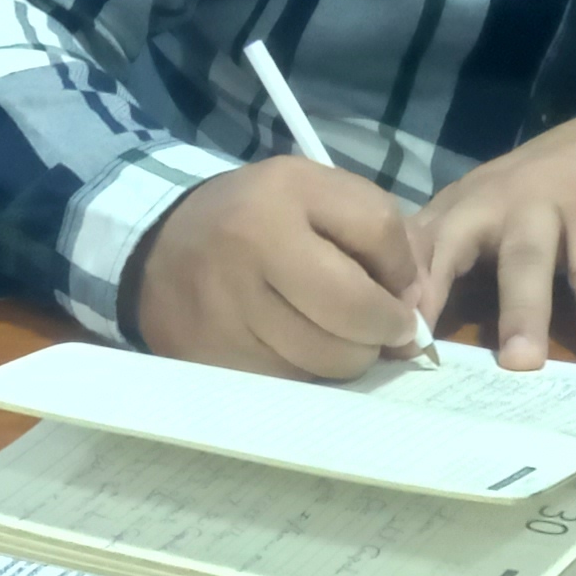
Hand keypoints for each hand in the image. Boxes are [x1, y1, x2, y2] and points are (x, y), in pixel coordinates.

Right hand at [126, 156, 424, 379]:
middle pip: (357, 310)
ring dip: (350, 355)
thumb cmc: (255, 219)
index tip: (397, 284)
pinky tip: (296, 349)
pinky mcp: (216, 362)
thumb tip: (418, 300)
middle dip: (384, 327)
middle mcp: (251, 250)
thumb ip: (376, 228)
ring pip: (330, 359)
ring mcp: (229, 312)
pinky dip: (309, 374)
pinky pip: (294, 384)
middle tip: (380, 326)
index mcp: (283, 194)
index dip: (403, 267)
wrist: (157, 253)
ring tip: (334, 334)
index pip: (379, 233)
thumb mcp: (310, 191)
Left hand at [407, 109, 575, 370]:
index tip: (384, 345)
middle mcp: (492, 202)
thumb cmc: (546, 193)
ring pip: (526, 259)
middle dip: (434, 293)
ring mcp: (544, 203)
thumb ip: (451, 259)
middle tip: (423, 350)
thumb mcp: (488, 216)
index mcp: (459, 210)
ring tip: (522, 364)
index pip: (412, 249)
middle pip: (451, 246)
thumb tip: (409, 331)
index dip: (394, 294)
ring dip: (523, 312)